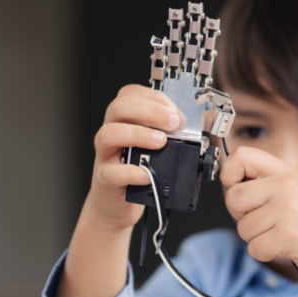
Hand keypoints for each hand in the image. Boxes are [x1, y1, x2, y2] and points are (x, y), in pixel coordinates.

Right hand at [85, 84, 180, 232]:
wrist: (118, 203)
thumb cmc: (138, 170)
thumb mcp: (154, 147)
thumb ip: (168, 134)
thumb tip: (193, 126)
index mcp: (124, 120)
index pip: (130, 94)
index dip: (154, 97)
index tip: (176, 111)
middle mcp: (112, 132)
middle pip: (119, 107)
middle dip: (150, 111)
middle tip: (173, 124)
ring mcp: (105, 154)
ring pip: (109, 134)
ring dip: (138, 134)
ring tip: (161, 142)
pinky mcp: (105, 178)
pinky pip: (111, 172)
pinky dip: (131, 172)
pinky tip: (147, 174)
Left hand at [220, 146, 297, 281]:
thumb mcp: (292, 189)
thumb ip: (262, 183)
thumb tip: (226, 183)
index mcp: (284, 171)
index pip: (240, 156)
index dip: (230, 175)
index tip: (237, 187)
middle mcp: (285, 186)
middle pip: (232, 198)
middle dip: (241, 215)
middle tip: (264, 220)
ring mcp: (286, 210)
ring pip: (242, 228)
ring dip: (256, 237)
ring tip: (279, 233)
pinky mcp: (287, 236)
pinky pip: (254, 248)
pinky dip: (264, 253)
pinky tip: (284, 246)